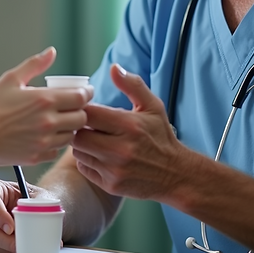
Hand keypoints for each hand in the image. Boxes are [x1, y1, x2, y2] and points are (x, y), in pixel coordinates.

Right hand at [0, 47, 91, 165]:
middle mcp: (49, 122)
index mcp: (44, 100)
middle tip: (72, 106)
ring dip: (69, 127)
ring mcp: (44, 141)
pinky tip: (46, 135)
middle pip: (81, 118)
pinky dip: (56, 143)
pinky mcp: (37, 156)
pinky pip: (57, 150)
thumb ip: (34, 65)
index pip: (81, 97)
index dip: (87, 93)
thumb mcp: (10, 79)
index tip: (84, 91)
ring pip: (71, 136)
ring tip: (59, 120)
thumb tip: (52, 51)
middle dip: (80, 111)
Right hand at [0, 179, 58, 252]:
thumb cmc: (33, 199)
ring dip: (7, 248)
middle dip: (6, 241)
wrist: (31, 208)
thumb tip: (38, 215)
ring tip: (23, 246)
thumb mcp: (39, 196)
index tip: (12, 228)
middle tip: (22, 245)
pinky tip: (15, 248)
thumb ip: (38, 203)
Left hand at [70, 64, 187, 200]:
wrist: (175, 174)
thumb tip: (114, 68)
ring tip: (94, 139)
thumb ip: (132, 85)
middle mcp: (120, 149)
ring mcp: (114, 169)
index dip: (83, 110)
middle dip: (79, 128)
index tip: (86, 109)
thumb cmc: (160, 136)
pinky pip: (84, 168)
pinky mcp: (111, 185)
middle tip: (87, 126)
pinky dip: (87, 160)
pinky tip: (99, 155)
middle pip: (78, 135)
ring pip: (78, 152)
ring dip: (82, 144)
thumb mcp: (152, 107)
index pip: (89, 114)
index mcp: (129, 125)